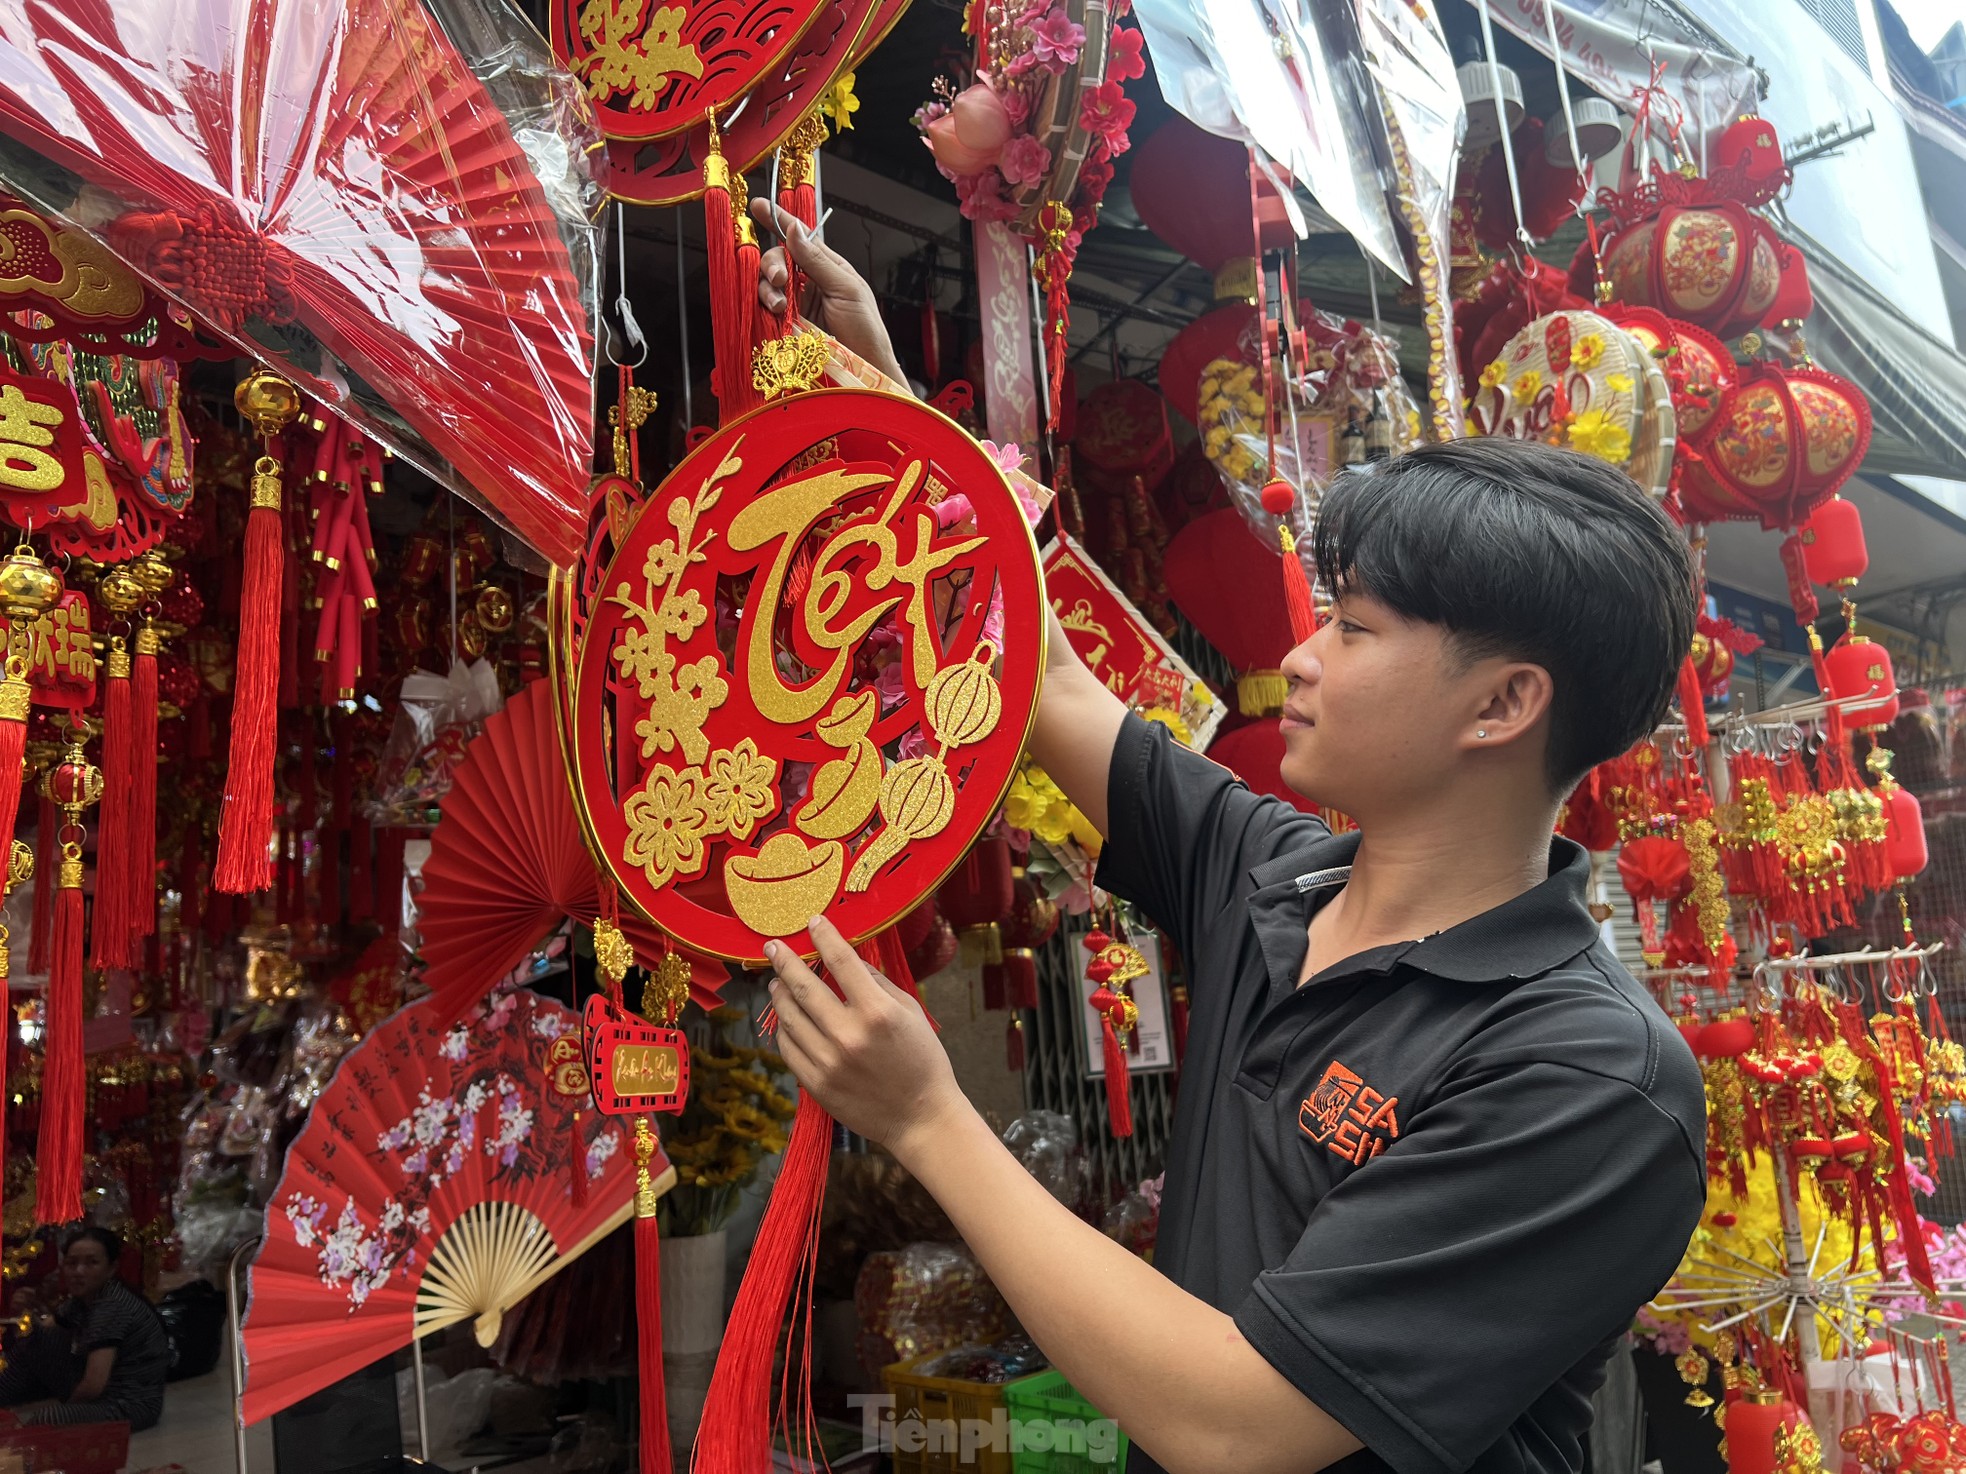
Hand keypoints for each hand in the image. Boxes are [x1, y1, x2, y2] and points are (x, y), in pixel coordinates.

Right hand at [751, 198, 909, 388]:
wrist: (863, 370)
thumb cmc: (865, 329)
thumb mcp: (846, 289)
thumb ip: (818, 260)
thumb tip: (795, 230)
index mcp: (827, 267)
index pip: (800, 238)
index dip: (779, 220)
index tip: (758, 206)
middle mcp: (809, 282)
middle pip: (777, 260)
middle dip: (772, 265)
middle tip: (780, 280)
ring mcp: (797, 304)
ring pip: (767, 284)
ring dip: (768, 290)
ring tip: (780, 306)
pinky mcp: (787, 325)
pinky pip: (765, 309)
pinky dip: (764, 308)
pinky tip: (775, 314)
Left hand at [764, 915, 965, 1156]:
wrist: (920, 1117)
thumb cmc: (922, 1059)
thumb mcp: (910, 1012)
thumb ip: (877, 983)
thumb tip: (848, 959)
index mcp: (877, 1011)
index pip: (841, 961)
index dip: (823, 936)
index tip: (813, 922)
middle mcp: (848, 1034)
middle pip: (803, 986)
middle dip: (784, 961)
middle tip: (773, 946)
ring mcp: (828, 1061)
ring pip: (789, 1016)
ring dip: (778, 993)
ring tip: (776, 982)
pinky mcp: (816, 1084)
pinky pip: (788, 1047)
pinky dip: (783, 1027)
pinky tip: (786, 1018)